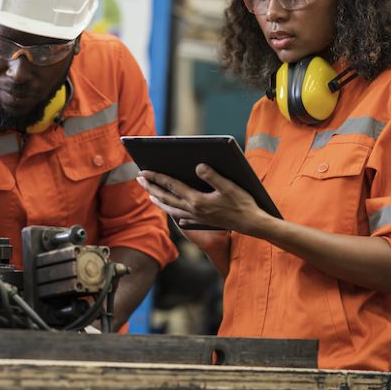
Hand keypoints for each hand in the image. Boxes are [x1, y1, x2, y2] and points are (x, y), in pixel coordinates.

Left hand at [136, 164, 271, 234]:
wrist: (251, 224)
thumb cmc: (242, 203)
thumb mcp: (229, 186)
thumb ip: (212, 176)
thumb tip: (198, 166)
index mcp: (197, 200)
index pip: (171, 186)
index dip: (157, 177)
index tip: (144, 171)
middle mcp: (193, 210)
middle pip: (166, 198)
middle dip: (151, 187)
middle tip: (139, 178)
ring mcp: (196, 217)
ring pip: (172, 209)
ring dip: (159, 201)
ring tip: (150, 194)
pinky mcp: (202, 221)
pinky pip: (183, 217)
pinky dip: (175, 213)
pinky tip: (174, 213)